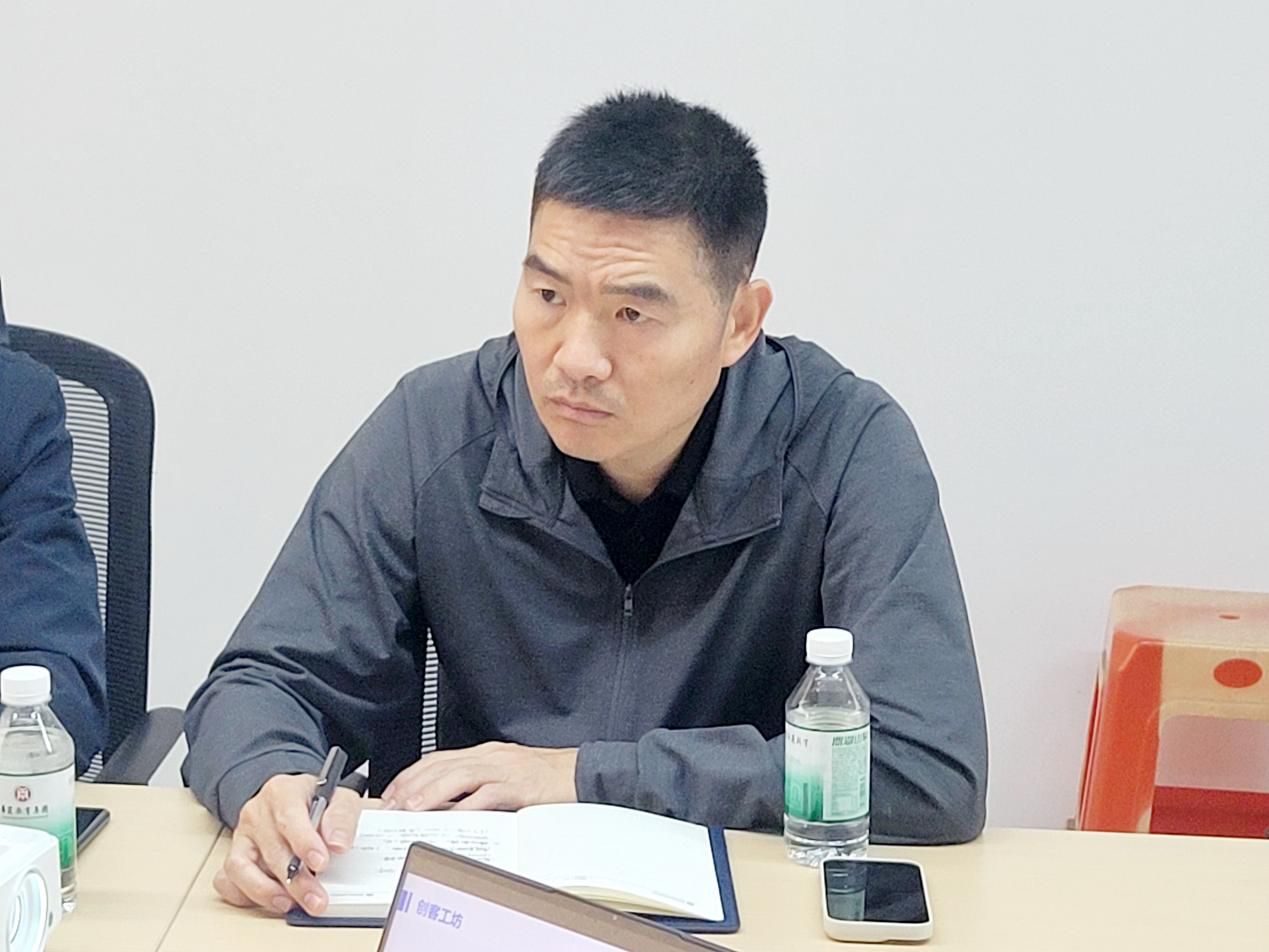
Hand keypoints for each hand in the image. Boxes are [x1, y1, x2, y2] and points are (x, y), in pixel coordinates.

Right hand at [214, 772, 363, 916]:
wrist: (296, 800)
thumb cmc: (316, 801)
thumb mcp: (339, 798)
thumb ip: (341, 817)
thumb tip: (338, 843)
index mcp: (282, 792)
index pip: (289, 818)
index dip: (304, 843)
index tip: (320, 863)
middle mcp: (257, 813)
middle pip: (271, 850)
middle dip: (295, 881)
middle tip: (316, 899)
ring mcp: (242, 837)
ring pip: (240, 868)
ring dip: (266, 892)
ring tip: (290, 904)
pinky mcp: (234, 857)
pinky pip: (228, 881)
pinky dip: (244, 896)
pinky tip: (269, 901)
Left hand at [381, 742, 578, 811]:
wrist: (580, 772)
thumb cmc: (544, 776)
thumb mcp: (504, 773)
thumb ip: (477, 783)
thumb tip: (444, 803)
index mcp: (484, 753)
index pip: (437, 759)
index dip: (410, 775)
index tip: (391, 793)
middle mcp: (490, 757)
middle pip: (442, 766)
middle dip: (412, 785)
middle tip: (391, 805)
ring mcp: (504, 770)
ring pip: (459, 776)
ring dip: (432, 792)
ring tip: (412, 808)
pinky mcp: (519, 787)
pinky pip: (488, 795)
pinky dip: (467, 806)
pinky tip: (453, 817)